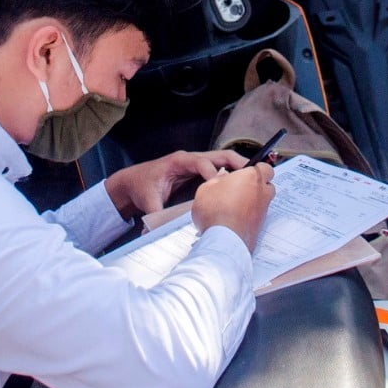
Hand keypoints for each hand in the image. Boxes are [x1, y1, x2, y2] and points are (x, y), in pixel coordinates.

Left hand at [106, 149, 246, 219]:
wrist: (132, 181)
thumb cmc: (140, 186)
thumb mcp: (148, 201)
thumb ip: (155, 215)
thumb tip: (156, 232)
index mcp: (179, 162)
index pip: (202, 163)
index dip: (214, 174)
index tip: (224, 187)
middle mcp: (190, 159)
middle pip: (219, 155)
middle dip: (237, 163)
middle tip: (254, 174)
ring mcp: (195, 163)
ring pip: (222, 159)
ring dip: (238, 167)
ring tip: (255, 178)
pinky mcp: (198, 170)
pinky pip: (219, 167)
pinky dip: (232, 173)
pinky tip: (242, 184)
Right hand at [192, 164, 275, 251]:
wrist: (224, 240)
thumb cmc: (217, 212)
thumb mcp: (207, 188)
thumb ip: (217, 179)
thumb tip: (222, 177)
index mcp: (251, 177)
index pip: (265, 167)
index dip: (256, 168)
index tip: (246, 170)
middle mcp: (262, 193)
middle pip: (267, 184)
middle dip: (256, 184)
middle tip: (240, 186)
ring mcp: (263, 210)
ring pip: (263, 200)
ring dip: (253, 200)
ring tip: (235, 203)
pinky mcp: (260, 225)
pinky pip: (257, 215)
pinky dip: (249, 214)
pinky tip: (234, 217)